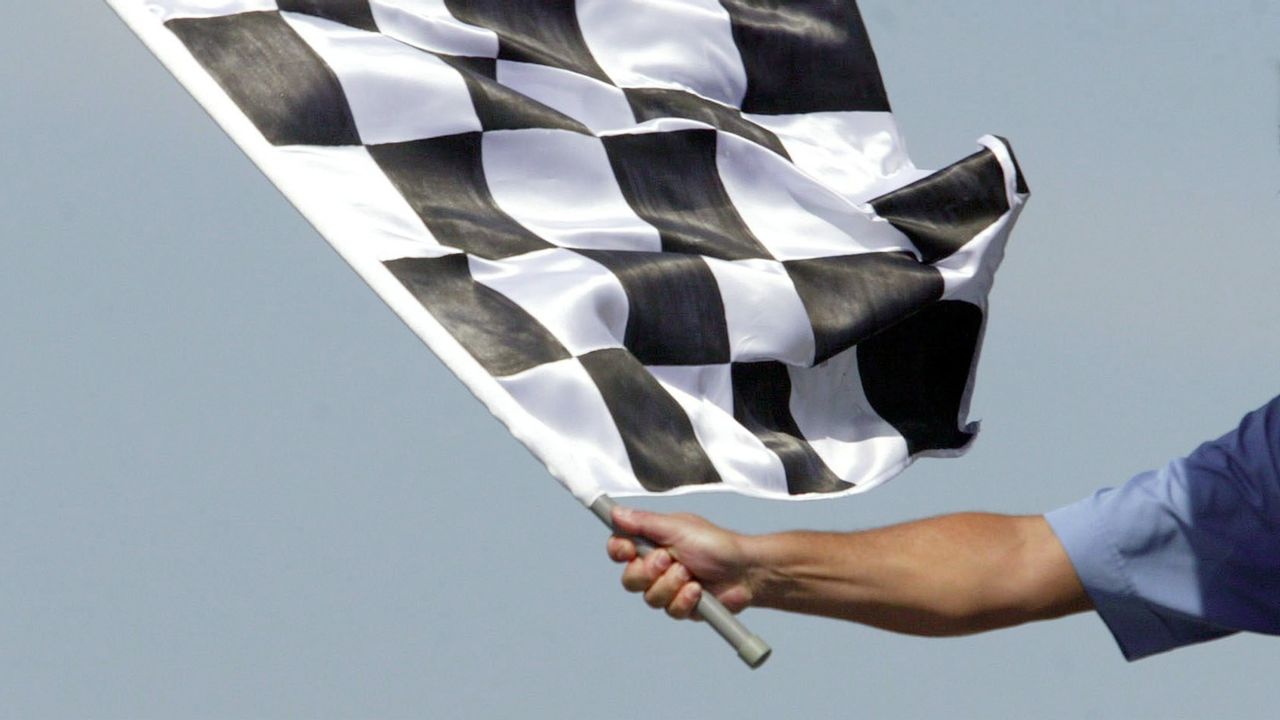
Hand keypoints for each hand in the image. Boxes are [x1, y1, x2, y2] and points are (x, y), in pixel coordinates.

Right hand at [607, 507, 754, 619]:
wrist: (745, 571)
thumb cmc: (715, 544)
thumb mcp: (678, 528)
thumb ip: (645, 523)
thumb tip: (616, 513)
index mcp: (652, 543)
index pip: (620, 548)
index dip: (619, 551)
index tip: (628, 550)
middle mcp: (656, 567)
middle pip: (630, 580)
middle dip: (649, 572)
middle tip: (668, 559)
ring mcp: (668, 588)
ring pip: (650, 598)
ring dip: (670, 585)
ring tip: (690, 573)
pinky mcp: (681, 607)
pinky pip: (670, 611)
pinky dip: (684, 600)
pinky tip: (698, 590)